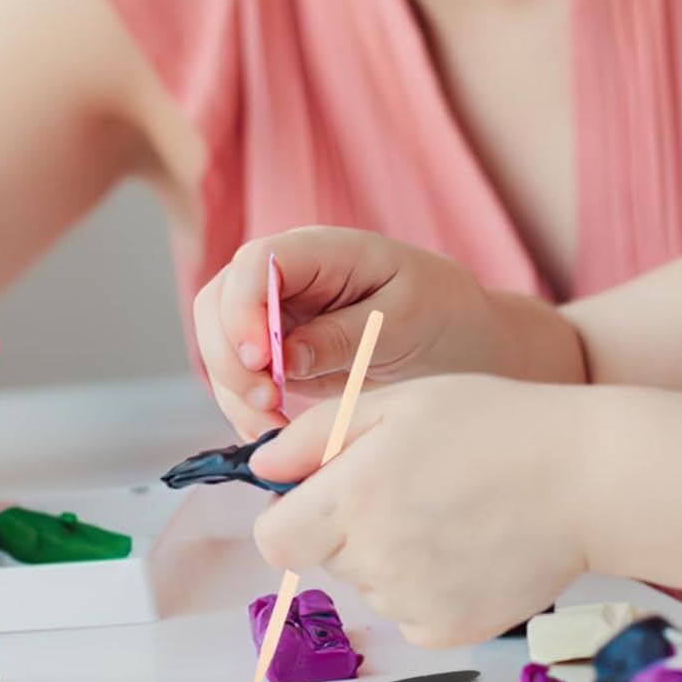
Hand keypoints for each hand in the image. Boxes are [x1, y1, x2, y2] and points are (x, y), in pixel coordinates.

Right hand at [194, 228, 509, 439]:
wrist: (462, 340)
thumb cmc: (442, 315)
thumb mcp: (404, 322)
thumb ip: (344, 335)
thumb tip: (284, 358)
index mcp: (323, 250)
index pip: (256, 262)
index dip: (244, 309)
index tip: (262, 361)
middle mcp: (286, 275)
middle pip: (219, 301)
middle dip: (229, 357)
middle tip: (267, 404)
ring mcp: (275, 313)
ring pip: (219, 342)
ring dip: (232, 389)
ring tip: (272, 427)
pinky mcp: (276, 352)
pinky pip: (238, 375)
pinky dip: (243, 406)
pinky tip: (272, 431)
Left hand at [246, 374, 590, 645]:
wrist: (586, 477)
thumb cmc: (493, 423)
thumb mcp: (397, 402)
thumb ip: (315, 435)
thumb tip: (259, 469)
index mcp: (353, 498)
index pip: (272, 540)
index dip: (291, 515)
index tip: (324, 493)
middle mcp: (376, 560)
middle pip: (325, 557)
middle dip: (347, 525)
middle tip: (408, 484)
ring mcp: (414, 603)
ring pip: (368, 585)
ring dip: (388, 555)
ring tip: (449, 508)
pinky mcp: (451, 632)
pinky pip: (409, 614)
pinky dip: (426, 586)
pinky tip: (468, 544)